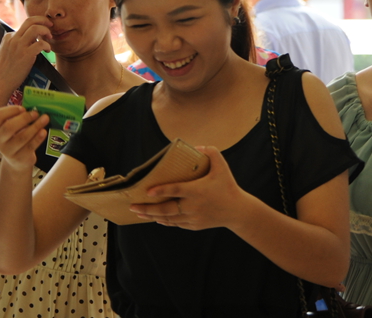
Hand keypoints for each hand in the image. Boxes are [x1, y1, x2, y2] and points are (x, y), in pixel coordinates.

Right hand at [0, 16, 52, 93]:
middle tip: (50, 25)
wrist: (1, 82)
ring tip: (50, 37)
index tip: (41, 34)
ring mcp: (19, 46)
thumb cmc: (4, 70)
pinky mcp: (26, 54)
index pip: (24, 25)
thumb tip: (24, 41)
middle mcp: (13, 39)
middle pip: (30, 20)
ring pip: (36, 28)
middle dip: (43, 20)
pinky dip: (47, 45)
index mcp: (8, 37)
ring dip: (46, 31)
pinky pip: (41, 43)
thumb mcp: (4, 52)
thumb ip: (12, 44)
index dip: (35, 27)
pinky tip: (47, 50)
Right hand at [0, 105, 48, 171]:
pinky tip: (44, 131)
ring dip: (35, 126)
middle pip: (9, 127)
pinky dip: (38, 138)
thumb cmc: (16, 137)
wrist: (17, 160)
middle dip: (24, 118)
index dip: (10, 110)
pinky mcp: (19, 158)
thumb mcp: (14, 127)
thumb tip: (34, 107)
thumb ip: (19, 117)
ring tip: (45, 119)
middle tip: (36, 113)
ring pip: (21, 137)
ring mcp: (7, 151)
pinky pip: (30, 147)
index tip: (23, 108)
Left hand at [130, 146, 248, 229]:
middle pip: (166, 209)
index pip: (175, 190)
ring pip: (168, 218)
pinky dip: (165, 221)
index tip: (147, 191)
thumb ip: (211, 152)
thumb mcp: (222, 166)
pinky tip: (156, 218)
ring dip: (152, 216)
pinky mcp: (194, 225)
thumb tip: (196, 147)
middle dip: (147, 209)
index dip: (161, 191)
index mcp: (197, 190)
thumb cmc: (228, 186)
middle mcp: (193, 206)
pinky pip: (176, 223)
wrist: (238, 211)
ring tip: (139, 213)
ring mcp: (193, 217)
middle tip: (133, 206)